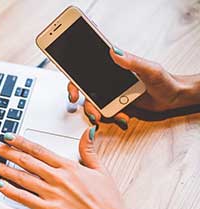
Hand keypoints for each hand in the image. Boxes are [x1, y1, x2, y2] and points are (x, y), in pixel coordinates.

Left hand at [0, 130, 187, 208]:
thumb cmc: (107, 201)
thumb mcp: (101, 170)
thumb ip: (89, 150)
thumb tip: (88, 132)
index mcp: (68, 167)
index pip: (39, 150)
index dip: (21, 142)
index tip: (9, 137)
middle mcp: (57, 178)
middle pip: (26, 161)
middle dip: (7, 152)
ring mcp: (51, 194)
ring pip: (22, 177)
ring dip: (5, 169)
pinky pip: (24, 198)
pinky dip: (10, 191)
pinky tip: (0, 185)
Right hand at [68, 47, 192, 129]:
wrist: (173, 97)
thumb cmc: (164, 79)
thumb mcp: (149, 69)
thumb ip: (132, 61)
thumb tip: (114, 52)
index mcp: (114, 67)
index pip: (87, 71)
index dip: (75, 81)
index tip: (74, 92)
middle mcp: (109, 80)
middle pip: (87, 91)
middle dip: (86, 104)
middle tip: (92, 113)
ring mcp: (113, 94)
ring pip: (96, 104)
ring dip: (99, 113)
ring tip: (109, 117)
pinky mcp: (118, 105)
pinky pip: (108, 113)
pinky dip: (113, 117)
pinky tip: (123, 117)